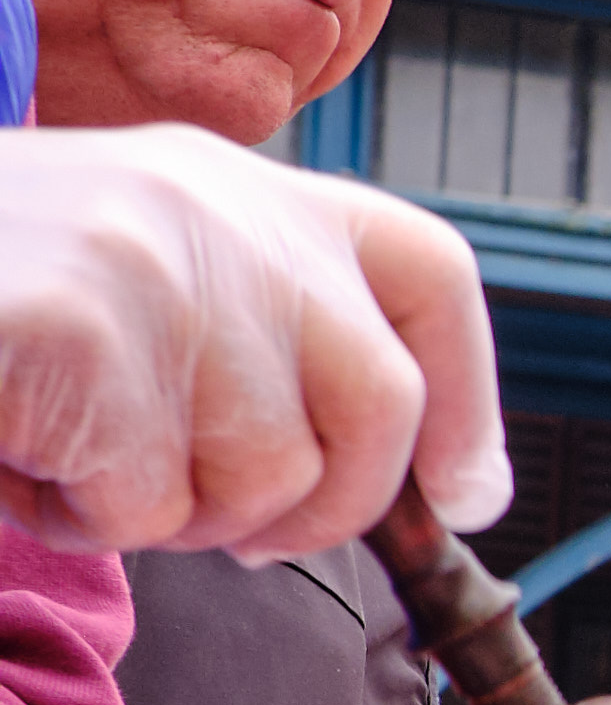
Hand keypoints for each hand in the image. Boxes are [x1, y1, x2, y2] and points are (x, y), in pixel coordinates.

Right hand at [0, 131, 504, 558]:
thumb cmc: (6, 321)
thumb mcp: (155, 298)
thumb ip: (279, 351)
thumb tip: (442, 487)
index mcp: (244, 190)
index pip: (425, 271)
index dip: (469, 400)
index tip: (462, 498)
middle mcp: (216, 207)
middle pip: (379, 407)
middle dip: (314, 505)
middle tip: (204, 512)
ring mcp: (150, 260)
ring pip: (266, 479)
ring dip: (169, 510)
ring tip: (73, 444)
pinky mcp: (81, 331)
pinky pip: (145, 501)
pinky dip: (79, 513)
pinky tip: (21, 449)